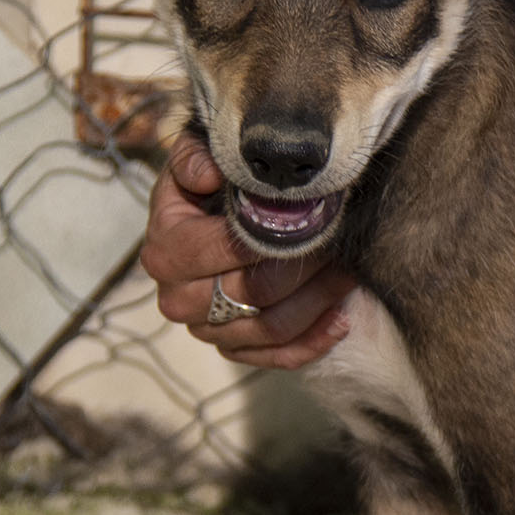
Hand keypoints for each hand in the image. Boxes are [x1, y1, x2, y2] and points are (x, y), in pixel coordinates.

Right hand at [140, 132, 357, 367]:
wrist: (202, 222)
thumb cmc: (205, 186)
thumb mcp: (194, 157)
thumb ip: (196, 156)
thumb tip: (211, 174)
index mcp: (164, 251)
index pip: (224, 249)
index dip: (272, 235)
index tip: (313, 216)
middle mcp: (177, 299)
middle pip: (252, 292)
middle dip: (304, 267)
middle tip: (342, 241)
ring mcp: (206, 330)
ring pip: (270, 328)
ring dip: (318, 301)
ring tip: (349, 272)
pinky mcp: (232, 351)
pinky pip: (276, 357)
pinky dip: (312, 342)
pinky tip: (341, 318)